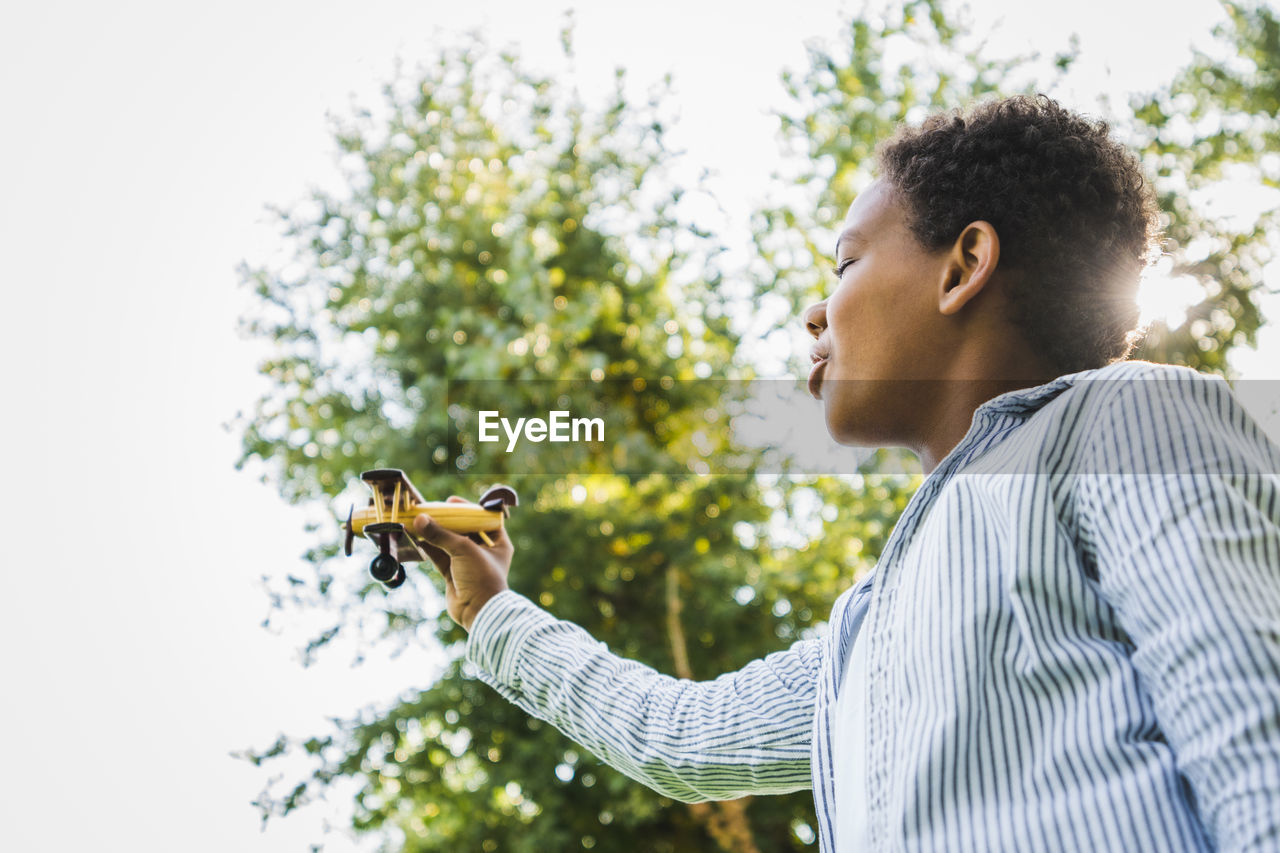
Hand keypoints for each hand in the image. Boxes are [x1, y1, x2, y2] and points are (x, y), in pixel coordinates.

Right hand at [413, 496, 513, 630]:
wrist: (479, 612)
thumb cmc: (481, 577)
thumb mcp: (464, 550)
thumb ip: (441, 534)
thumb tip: (419, 520)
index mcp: (497, 542)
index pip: (483, 518)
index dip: (468, 509)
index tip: (451, 502)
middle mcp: (484, 551)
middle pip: (463, 530)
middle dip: (446, 521)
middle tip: (430, 511)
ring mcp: (468, 563)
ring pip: (448, 544)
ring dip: (434, 534)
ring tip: (418, 522)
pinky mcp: (454, 574)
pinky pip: (440, 557)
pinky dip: (429, 548)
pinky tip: (417, 538)